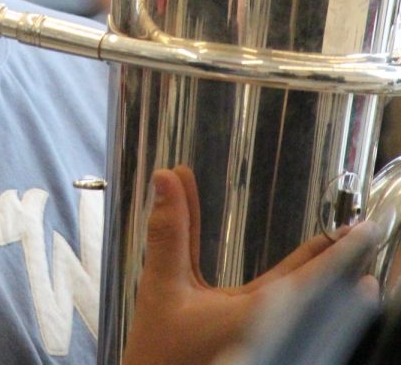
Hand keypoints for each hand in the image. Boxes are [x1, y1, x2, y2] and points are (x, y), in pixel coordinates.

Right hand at [123, 165, 380, 364]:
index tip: (359, 233)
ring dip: (332, 287)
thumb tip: (169, 178)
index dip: (336, 255)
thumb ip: (169, 231)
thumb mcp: (162, 286)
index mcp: (250, 318)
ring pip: (312, 315)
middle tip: (366, 234)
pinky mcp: (264, 354)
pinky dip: (313, 305)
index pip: (306, 281)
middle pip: (319, 298)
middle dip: (343, 265)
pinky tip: (323, 293)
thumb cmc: (160, 352)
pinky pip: (298, 326)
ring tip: (356, 262)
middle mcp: (268, 338)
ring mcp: (270, 350)